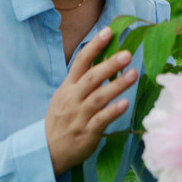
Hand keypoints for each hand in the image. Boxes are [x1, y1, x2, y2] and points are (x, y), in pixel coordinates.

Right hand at [45, 27, 137, 176]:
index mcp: (68, 87)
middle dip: (109, 65)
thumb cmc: (61, 119)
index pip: (80, 61)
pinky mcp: (87, 133)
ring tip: (134, 74)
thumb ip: (82, 80)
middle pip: (91, 78)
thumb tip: (103, 58)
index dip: (95, 46)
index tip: (109, 31)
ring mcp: (79, 116)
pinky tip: (125, 104)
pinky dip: (113, 111)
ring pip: (98, 98)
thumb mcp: (65, 96)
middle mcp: (73, 99)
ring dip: (117, 85)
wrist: (47, 150)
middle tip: (127, 54)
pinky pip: (101, 121)